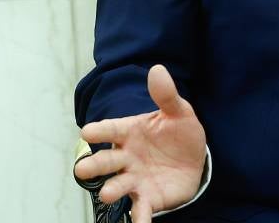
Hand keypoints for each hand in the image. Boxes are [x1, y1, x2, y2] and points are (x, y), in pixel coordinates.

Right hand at [75, 65, 206, 219]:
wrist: (195, 160)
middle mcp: (127, 157)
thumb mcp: (179, 112)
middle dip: (94, 165)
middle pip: (106, 160)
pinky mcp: (148, 198)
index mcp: (130, 132)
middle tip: (82, 168)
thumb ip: (166, 95)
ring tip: (108, 194)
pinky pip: (141, 210)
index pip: (111, 129)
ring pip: (119, 185)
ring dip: (112, 190)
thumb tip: (157, 70)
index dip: (99, 130)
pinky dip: (139, 219)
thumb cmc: (179, 133)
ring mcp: (135, 178)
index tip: (86, 131)